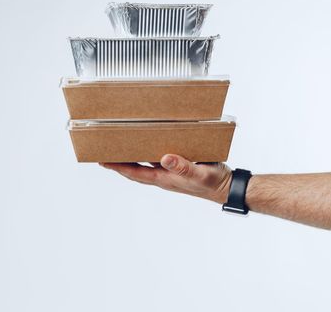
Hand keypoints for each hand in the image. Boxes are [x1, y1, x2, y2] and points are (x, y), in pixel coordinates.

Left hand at [100, 154, 232, 203]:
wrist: (227, 187)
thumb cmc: (214, 182)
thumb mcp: (199, 174)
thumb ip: (183, 167)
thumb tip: (165, 158)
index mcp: (164, 178)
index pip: (134, 172)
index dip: (117, 167)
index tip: (103, 161)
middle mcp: (163, 176)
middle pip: (134, 169)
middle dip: (119, 163)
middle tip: (104, 152)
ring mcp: (169, 172)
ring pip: (144, 164)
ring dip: (132, 157)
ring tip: (120, 146)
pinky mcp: (177, 167)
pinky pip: (157, 159)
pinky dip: (148, 152)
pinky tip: (147, 143)